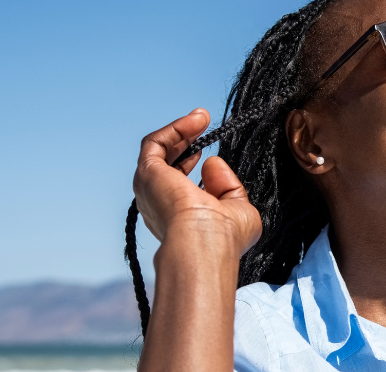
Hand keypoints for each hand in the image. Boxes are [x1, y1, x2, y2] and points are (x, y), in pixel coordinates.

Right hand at [133, 109, 261, 255]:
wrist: (207, 240)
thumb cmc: (224, 236)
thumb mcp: (238, 209)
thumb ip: (229, 187)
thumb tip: (212, 162)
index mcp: (177, 217)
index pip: (179, 184)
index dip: (192, 163)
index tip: (210, 152)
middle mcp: (159, 203)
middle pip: (166, 164)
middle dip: (185, 141)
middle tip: (204, 123)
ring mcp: (150, 188)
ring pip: (158, 151)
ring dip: (180, 131)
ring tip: (201, 117)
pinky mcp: (147, 173)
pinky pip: (154, 144)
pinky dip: (174, 129)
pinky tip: (194, 122)